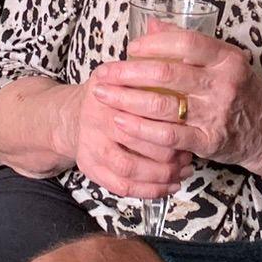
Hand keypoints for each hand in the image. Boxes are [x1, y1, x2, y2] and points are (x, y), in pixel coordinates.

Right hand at [64, 66, 192, 198]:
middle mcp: (96, 121)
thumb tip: (184, 70)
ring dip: (160, 176)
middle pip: (138, 142)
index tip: (189, 131)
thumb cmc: (110, 96)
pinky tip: (168, 187)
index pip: (143, 113)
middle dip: (169, 153)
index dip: (170, 125)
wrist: (72, 116)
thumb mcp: (122, 76)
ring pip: (129, 169)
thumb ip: (145, 73)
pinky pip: (121, 187)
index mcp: (108, 95)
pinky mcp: (89, 168)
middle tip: (188, 156)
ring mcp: (90, 147)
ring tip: (182, 173)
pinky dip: (148, 191)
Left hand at [98, 28, 261, 183]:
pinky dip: (141, 129)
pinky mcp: (210, 141)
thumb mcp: (224, 62)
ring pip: (162, 105)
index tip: (130, 48)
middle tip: (104, 73)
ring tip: (103, 96)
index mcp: (226, 58)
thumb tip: (150, 23)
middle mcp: (223, 84)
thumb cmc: (243, 92)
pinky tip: (121, 123)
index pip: (185, 42)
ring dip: (126, 100)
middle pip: (167, 73)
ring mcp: (216, 114)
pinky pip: (169, 135)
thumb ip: (188, 43)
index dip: (153, 44)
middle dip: (128, 73)